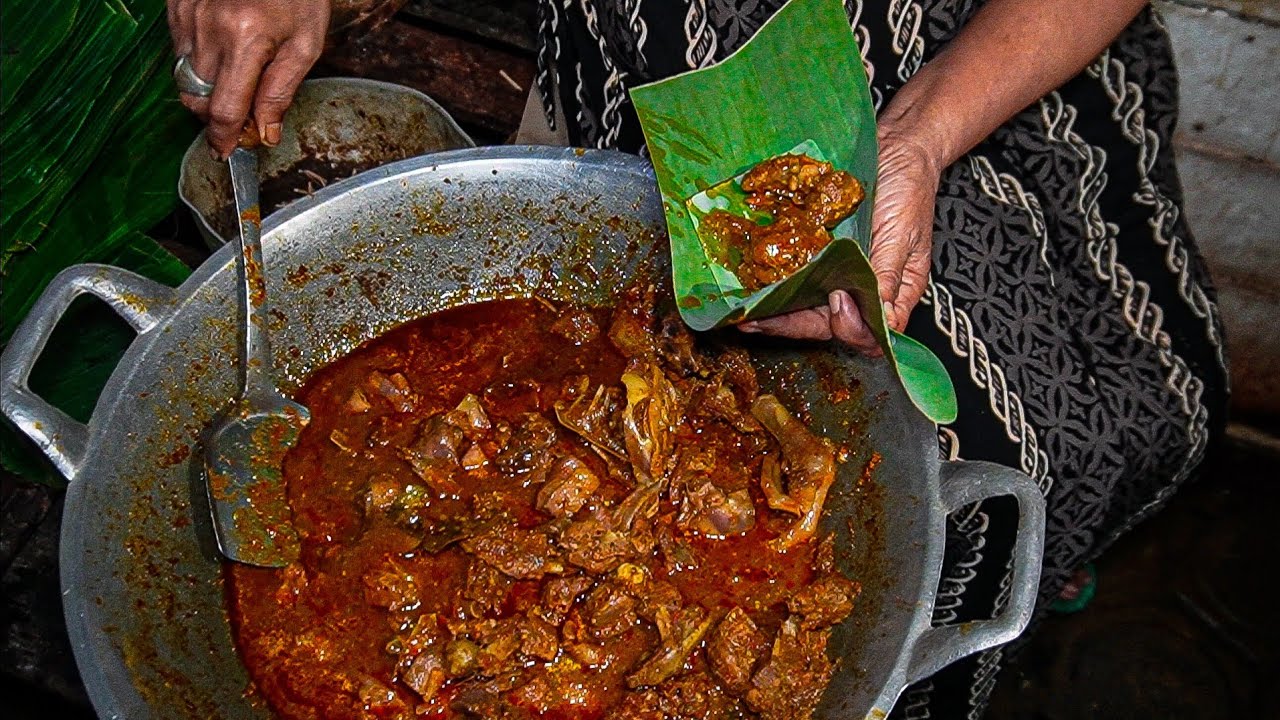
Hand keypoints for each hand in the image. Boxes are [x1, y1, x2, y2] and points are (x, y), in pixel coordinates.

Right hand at [168, 0, 329, 157]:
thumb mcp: (306, 43)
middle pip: (198, 99)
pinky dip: (199, 63)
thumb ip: (282, 91)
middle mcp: (209, 29)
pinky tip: (224, 51)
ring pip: (185, 78)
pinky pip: (179, 51)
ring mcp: (187, 15)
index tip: (227, 153)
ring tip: (238, 79)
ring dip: (207, 91)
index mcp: (246, 40)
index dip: (224, 137)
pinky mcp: (176, 6)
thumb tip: (265, 132)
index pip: (224, 109)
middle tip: (242, 117)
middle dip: (216, 116)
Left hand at [740, 121, 940, 353]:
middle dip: (790, 325)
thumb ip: (889, 276)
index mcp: (891, 294)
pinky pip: (794, 274)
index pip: (867, 331)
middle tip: (758, 322)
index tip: (837, 303)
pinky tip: (749, 286)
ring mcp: (834, 272)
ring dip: (774, 312)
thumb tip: (882, 320)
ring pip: (803, 304)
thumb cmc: (910, 189)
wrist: (895, 148)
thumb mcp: (904, 234)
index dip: (848, 327)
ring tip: (744, 315)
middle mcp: (859, 289)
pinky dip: (772, 283)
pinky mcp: (815, 252)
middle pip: (825, 323)